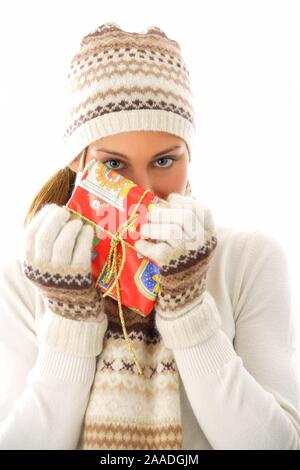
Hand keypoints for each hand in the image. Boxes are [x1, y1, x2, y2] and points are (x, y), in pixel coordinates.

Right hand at [23, 203, 105, 322]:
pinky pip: (82, 250)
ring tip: (78, 222)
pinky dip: (85, 236)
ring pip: (62, 243)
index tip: (52, 209)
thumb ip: (46, 245)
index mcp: (31, 264)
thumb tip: (56, 215)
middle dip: (56, 219)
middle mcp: (43, 268)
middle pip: (45, 236)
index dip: (41, 218)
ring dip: (72, 227)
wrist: (73, 309)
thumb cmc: (60, 280)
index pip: (30, 236)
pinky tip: (88, 231)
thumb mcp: (45, 267)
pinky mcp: (79, 275)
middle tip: (66, 212)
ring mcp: (61, 272)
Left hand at [135, 193, 217, 317]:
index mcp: (209, 234)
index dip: (185, 202)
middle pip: (184, 217)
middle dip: (164, 213)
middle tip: (151, 215)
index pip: (202, 210)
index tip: (171, 201)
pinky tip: (141, 245)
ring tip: (144, 230)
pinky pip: (156, 250)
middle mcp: (203, 243)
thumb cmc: (186, 261)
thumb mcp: (195, 242)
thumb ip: (187, 223)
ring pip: (170, 231)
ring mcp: (188, 254)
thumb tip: (165, 201)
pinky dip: (145, 246)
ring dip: (153, 228)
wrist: (186, 293)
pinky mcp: (172, 265)